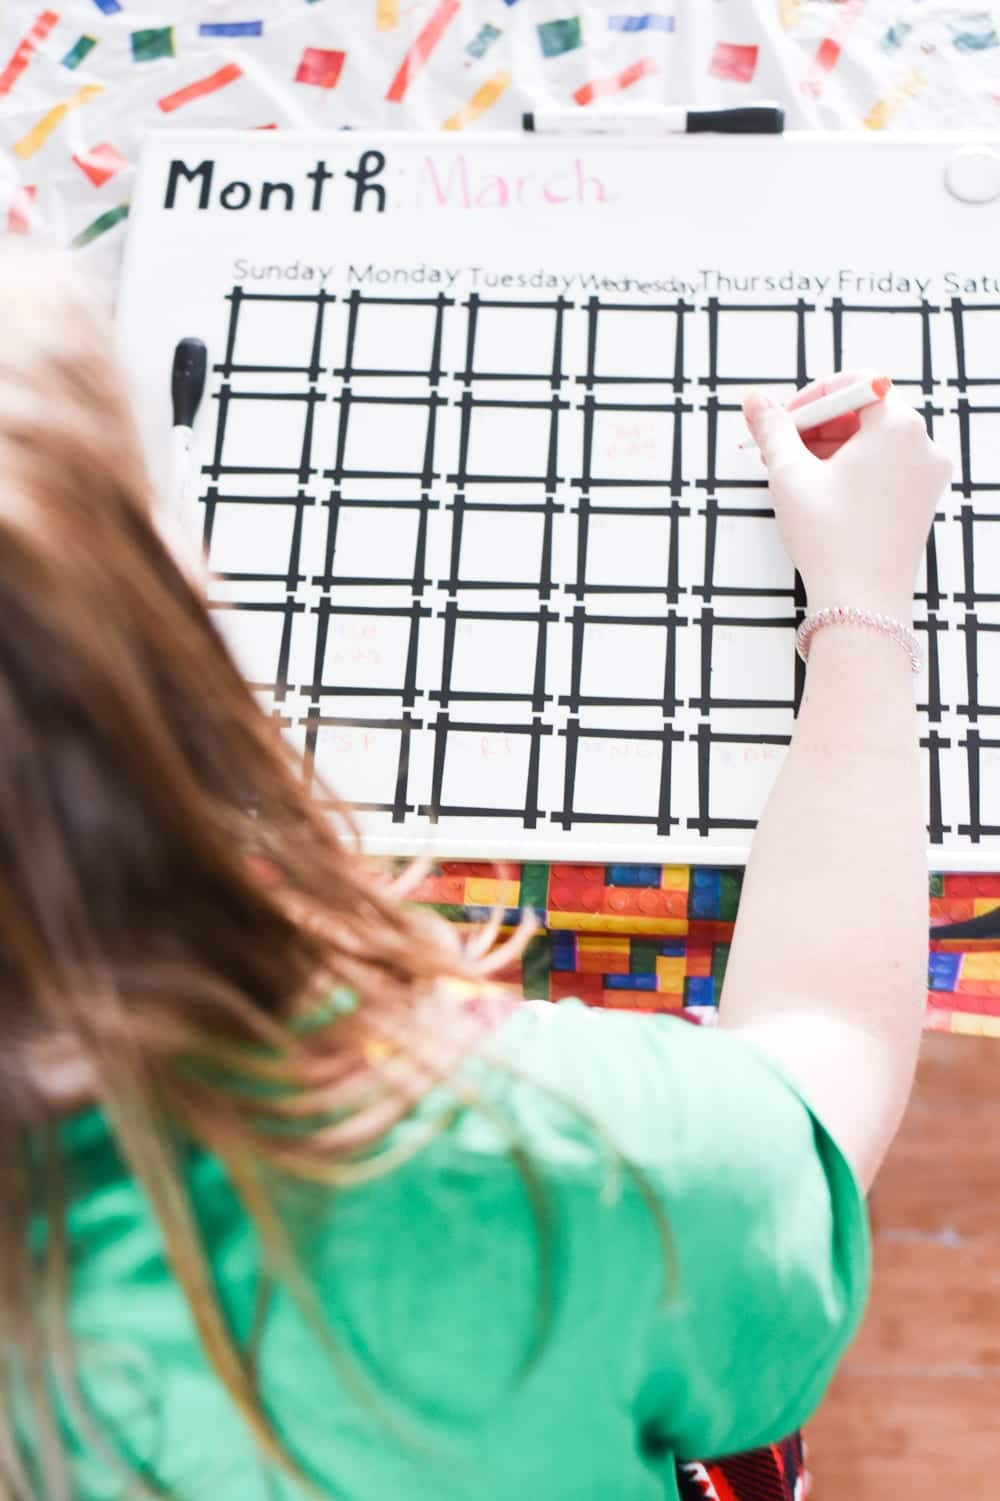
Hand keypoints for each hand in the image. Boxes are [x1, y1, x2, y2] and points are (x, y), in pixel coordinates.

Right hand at [743, 372, 952, 618]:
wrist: (861, 605)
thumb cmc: (831, 538)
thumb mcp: (790, 474)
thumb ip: (773, 429)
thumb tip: (754, 399)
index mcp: (899, 426)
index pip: (856, 385)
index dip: (812, 398)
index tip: (781, 420)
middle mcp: (924, 445)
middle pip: (865, 414)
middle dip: (817, 426)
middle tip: (779, 448)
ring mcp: (927, 477)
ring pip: (872, 444)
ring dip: (829, 450)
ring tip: (790, 475)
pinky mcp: (921, 504)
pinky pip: (884, 470)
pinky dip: (851, 472)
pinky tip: (817, 492)